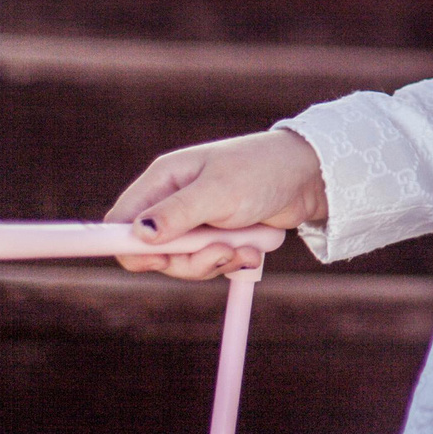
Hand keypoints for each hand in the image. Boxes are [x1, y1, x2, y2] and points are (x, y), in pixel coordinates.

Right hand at [105, 128, 328, 279]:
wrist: (310, 176)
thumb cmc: (263, 171)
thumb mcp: (220, 192)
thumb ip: (178, 213)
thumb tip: (138, 234)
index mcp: (164, 180)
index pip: (122, 221)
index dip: (129, 247)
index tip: (157, 261)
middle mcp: (174, 201)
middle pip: (152, 252)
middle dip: (186, 260)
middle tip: (218, 252)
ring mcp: (196, 220)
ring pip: (183, 262)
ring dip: (214, 262)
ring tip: (244, 250)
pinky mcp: (217, 235)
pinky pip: (209, 262)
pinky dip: (230, 262)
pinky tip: (253, 252)